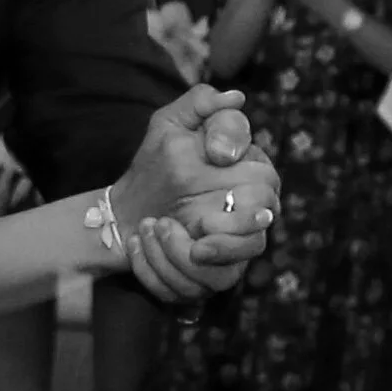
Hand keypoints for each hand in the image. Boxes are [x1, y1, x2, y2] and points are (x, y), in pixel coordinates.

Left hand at [111, 84, 278, 291]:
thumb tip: (236, 98)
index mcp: (249, 185)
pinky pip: (189, 292)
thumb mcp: (170, 125)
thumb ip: (201, 105)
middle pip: (253, 241)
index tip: (211, 174)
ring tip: (150, 229)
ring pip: (221, 277)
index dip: (242, 190)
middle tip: (170, 221)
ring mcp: (224, 260)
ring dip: (176, 257)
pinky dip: (157, 271)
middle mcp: (245, 226)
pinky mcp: (199, 285)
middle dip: (217, 235)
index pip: (267, 190)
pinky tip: (139, 244)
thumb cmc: (157, 163)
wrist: (124, 208)